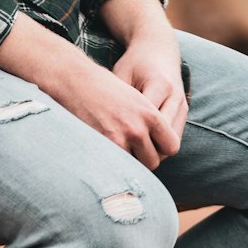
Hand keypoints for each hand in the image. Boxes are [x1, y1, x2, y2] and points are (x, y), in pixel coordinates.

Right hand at [0, 12, 179, 169]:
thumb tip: (151, 146)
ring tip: (117, 151)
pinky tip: (105, 153)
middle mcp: (139, 128)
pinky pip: (116, 166)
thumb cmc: (103, 88)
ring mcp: (120, 138)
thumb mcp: (134, 99)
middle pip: (154, 161)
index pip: (171, 146)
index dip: (161, 149)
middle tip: (130, 151)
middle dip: (143, 159)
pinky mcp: (103, 145)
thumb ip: (147, 122)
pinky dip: (112, 164)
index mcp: (151, 114)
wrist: (75, 80)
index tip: (151, 147)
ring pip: (135, 167)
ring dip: (128, 163)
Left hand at [99, 0, 188, 153]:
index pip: (149, 125)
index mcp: (159, 85)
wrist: (158, 48)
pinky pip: (173, 138)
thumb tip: (99, 129)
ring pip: (172, 144)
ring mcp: (182, 105)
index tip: (114, 150)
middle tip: (124, 159)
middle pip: (164, 140)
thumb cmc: (134, 62)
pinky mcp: (184, 111)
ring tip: (132, 155)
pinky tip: (142, 145)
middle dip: (145, 153)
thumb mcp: (120, 75)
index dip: (131, 142)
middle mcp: (175, 97)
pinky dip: (159, 145)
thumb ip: (115, 101)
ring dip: (154, 152)